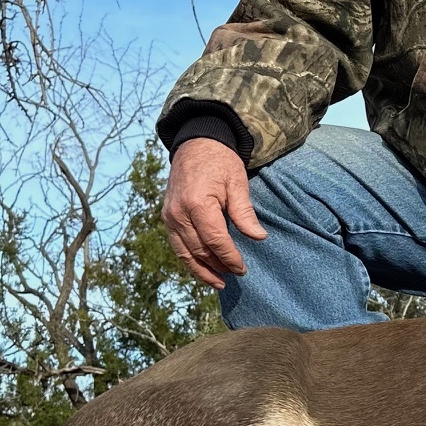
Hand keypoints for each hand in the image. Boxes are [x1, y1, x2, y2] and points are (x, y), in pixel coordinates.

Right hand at [162, 138, 266, 287]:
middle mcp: (178, 213)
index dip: (230, 258)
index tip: (242, 269)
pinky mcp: (167, 217)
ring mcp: (169, 216)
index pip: (215, 240)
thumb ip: (244, 212)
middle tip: (235, 275)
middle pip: (199, 250)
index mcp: (197, 204)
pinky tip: (203, 268)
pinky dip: (189, 259)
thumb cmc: (220, 162)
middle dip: (218, 266)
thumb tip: (258, 237)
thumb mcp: (237, 183)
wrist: (196, 144)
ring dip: (201, 270)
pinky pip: (177, 245)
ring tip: (218, 282)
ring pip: (184, 253)